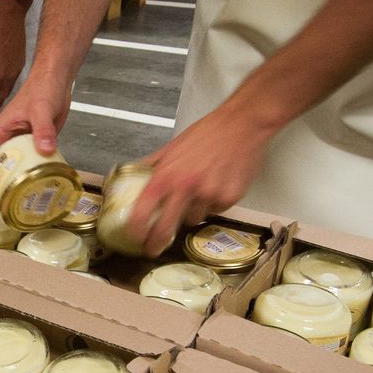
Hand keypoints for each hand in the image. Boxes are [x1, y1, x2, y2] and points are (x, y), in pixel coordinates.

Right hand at [0, 67, 72, 204]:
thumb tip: (44, 149)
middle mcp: (4, 142)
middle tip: (12, 209)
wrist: (55, 81)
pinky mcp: (33, 146)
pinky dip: (31, 177)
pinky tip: (41, 188)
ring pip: (12, 171)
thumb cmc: (41, 90)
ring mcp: (18, 145)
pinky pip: (28, 166)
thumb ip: (42, 129)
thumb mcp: (40, 109)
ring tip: (25, 203)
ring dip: (15, 187)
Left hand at [123, 103, 273, 256]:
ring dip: (192, 213)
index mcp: (166, 175)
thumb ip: (151, 166)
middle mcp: (185, 188)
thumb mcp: (171, 148)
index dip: (136, 231)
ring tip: (199, 192)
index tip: (135, 238)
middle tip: (154, 247)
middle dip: (157, 242)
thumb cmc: (205, 133)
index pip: (142, 212)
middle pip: (166, 228)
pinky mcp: (229, 199)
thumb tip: (132, 177)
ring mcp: (209, 195)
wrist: (240, 125)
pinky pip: (215, 212)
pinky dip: (213, 205)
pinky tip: (217, 186)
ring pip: (194, 220)